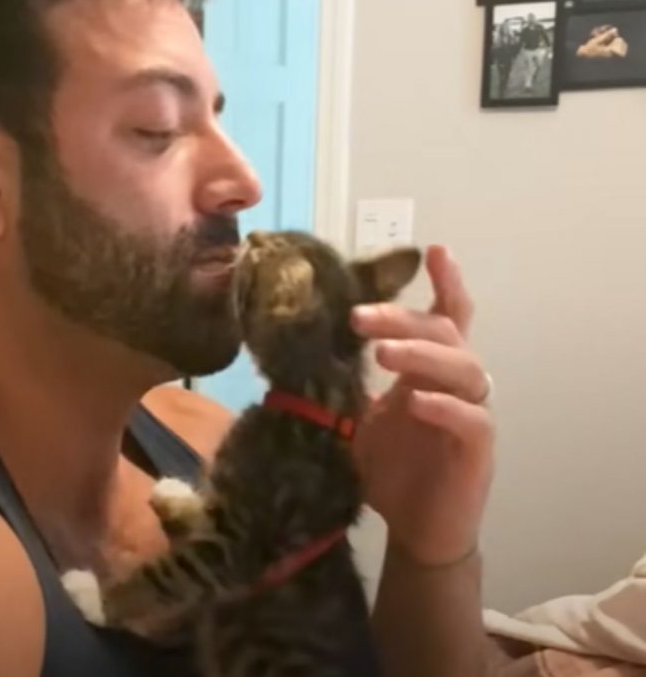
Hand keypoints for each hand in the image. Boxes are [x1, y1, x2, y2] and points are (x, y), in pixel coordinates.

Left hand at [350, 246, 494, 566]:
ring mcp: (471, 415)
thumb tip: (302, 348)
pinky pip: (473, 420)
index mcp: (428, 373)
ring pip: (464, 369)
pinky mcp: (478, 451)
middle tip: (360, 317)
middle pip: (445, 334)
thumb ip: (347, 383)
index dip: (445, 283)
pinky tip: (418, 402)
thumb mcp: (358, 420)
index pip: (445, 318)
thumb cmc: (390, 472)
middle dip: (403, 319)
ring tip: (383, 354)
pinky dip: (446, 407)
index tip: (431, 249)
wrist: (414, 531)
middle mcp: (454, 386)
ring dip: (423, 355)